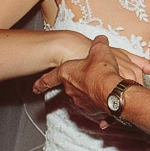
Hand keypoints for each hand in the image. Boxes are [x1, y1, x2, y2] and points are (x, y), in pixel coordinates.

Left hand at [34, 35, 149, 123]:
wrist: (114, 91)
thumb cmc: (102, 72)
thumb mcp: (100, 50)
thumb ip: (98, 44)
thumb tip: (101, 40)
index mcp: (67, 74)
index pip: (49, 79)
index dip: (41, 83)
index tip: (35, 88)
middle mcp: (71, 89)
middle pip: (69, 86)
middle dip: (77, 82)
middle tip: (87, 77)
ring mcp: (81, 102)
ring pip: (82, 96)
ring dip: (89, 92)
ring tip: (101, 87)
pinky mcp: (93, 111)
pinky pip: (94, 106)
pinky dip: (99, 103)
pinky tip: (107, 99)